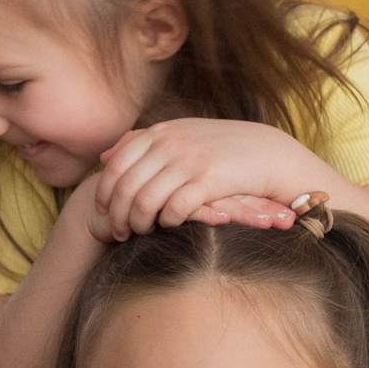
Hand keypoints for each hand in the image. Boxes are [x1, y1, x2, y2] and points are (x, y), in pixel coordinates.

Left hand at [94, 119, 330, 236]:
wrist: (267, 152)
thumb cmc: (219, 147)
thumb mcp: (178, 134)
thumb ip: (141, 142)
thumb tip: (104, 156)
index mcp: (160, 133)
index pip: (117, 164)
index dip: (104, 191)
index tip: (101, 211)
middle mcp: (171, 144)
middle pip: (126, 186)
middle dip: (117, 214)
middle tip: (117, 232)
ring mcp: (190, 161)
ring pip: (146, 200)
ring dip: (139, 223)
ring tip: (139, 234)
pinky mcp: (209, 181)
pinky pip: (175, 208)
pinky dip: (167, 221)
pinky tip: (169, 226)